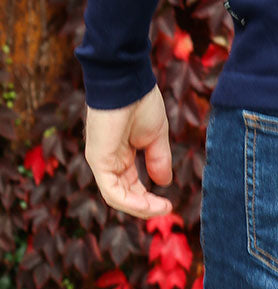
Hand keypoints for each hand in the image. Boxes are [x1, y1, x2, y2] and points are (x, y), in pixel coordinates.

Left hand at [84, 85, 172, 219]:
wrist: (126, 79)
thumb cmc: (140, 101)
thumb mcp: (155, 137)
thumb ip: (158, 160)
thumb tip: (163, 183)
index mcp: (120, 155)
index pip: (131, 187)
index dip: (149, 200)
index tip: (168, 204)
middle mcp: (108, 160)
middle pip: (124, 196)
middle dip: (146, 207)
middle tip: (166, 208)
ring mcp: (101, 160)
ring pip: (118, 198)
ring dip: (142, 208)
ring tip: (161, 208)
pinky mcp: (98, 160)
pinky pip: (113, 192)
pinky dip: (132, 203)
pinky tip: (151, 204)